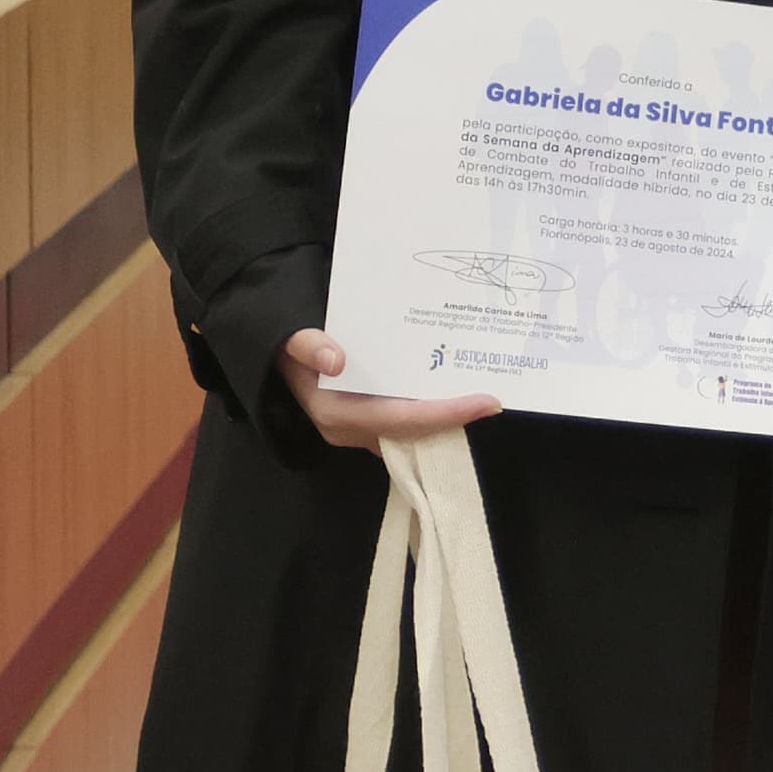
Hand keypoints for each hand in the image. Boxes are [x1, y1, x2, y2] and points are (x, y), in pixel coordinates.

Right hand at [275, 327, 501, 448]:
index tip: (487, 402)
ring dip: (447, 416)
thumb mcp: (291, 339)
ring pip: (414, 431)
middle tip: (495, 398)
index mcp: (337, 414)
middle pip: (414, 432)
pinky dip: (433, 409)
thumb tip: (335, 359)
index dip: (445, 414)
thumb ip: (307, 345)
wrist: (277, 355)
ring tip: (485, 395)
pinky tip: (457, 389)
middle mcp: (352, 430)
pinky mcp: (370, 422)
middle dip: (455, 418)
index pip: (401, 421)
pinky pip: (408, 423)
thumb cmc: (290, 346)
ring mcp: (362, 430)